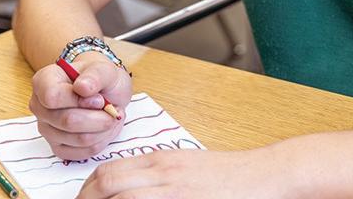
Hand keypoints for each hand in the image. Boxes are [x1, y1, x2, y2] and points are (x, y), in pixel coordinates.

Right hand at [30, 52, 131, 159]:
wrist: (105, 91)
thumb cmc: (100, 78)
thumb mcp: (104, 69)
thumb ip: (94, 75)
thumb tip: (82, 87)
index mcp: (44, 82)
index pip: (52, 97)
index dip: (79, 100)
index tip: (99, 98)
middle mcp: (40, 107)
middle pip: (67, 121)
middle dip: (99, 117)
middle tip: (113, 109)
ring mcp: (47, 129)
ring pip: (79, 139)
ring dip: (104, 129)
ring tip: (111, 116)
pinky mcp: (58, 147)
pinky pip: (83, 152)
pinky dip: (102, 141)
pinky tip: (106, 128)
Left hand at [77, 148, 287, 198]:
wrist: (266, 176)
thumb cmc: (230, 176)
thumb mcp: (186, 167)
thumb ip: (158, 175)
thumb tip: (128, 189)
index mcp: (161, 161)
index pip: (108, 172)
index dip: (86, 191)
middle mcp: (163, 174)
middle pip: (107, 185)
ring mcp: (175, 192)